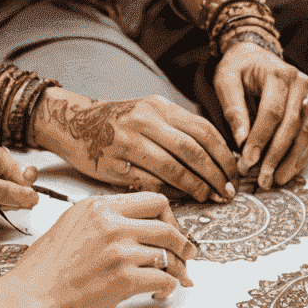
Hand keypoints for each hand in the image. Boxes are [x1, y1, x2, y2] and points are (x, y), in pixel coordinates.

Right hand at [8, 191, 199, 307]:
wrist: (29, 298)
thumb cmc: (42, 270)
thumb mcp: (69, 226)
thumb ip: (100, 220)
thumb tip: (128, 225)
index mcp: (98, 206)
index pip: (150, 199)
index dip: (168, 216)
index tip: (171, 229)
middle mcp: (111, 223)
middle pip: (166, 223)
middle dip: (182, 241)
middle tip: (187, 253)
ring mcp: (119, 250)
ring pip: (167, 252)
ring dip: (177, 269)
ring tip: (178, 278)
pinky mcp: (124, 278)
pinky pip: (163, 278)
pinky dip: (169, 287)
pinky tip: (161, 293)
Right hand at [39, 90, 238, 202]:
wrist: (74, 123)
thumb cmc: (118, 122)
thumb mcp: (148, 113)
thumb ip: (177, 129)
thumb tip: (215, 155)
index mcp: (158, 107)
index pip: (202, 130)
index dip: (222, 154)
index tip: (233, 172)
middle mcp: (145, 120)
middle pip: (192, 150)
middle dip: (214, 174)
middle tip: (226, 191)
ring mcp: (128, 142)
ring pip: (172, 168)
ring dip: (196, 187)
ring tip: (208, 198)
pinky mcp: (114, 165)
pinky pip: (148, 182)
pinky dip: (168, 194)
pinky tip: (180, 201)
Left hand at [213, 40, 307, 188]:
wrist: (254, 53)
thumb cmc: (238, 66)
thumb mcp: (226, 79)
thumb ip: (233, 108)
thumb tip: (242, 140)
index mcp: (278, 74)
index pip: (271, 112)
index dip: (260, 139)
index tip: (248, 160)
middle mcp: (299, 84)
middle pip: (291, 126)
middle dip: (276, 155)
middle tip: (263, 178)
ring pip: (304, 134)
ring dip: (291, 160)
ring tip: (276, 180)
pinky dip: (298, 156)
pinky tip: (287, 171)